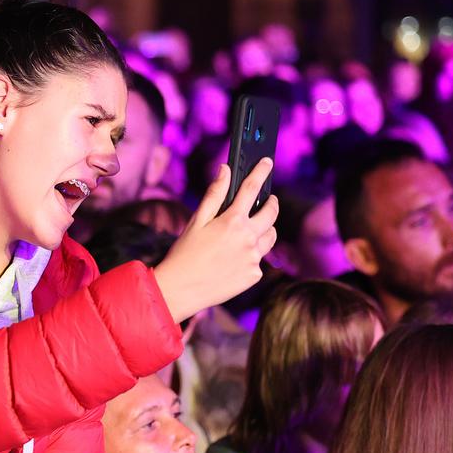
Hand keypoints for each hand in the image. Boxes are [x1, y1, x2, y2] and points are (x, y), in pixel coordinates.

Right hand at [152, 161, 278, 323]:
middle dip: (271, 203)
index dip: (261, 172)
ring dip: (264, 230)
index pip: (252, 188)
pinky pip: (260, 259)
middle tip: (267, 201)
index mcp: (232, 221)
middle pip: (271, 213)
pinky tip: (234, 258)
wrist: (180, 289)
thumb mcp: (197, 221)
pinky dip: (251, 254)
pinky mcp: (254, 275)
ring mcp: (253, 258)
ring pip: (270, 237)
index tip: (267, 162)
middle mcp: (248, 238)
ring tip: (249, 232)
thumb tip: (225, 170)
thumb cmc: (184, 253)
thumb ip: (214, 194)